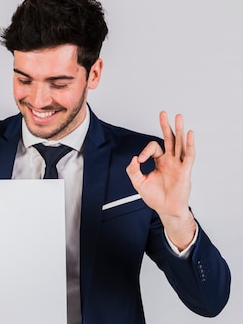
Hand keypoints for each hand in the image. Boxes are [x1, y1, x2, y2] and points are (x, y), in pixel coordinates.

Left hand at [126, 111, 196, 250]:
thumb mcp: (139, 183)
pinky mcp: (185, 170)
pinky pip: (189, 155)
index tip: (139, 160)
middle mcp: (170, 160)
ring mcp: (179, 164)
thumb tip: (133, 158)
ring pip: (179, 143)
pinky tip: (188, 133)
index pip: (153, 148)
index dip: (145, 151)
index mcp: (159, 162)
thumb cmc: (155, 198)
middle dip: (166, 126)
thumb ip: (133, 171)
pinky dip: (189, 144)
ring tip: (179, 116)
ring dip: (179, 130)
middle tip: (163, 113)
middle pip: (169, 139)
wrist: (166, 210)